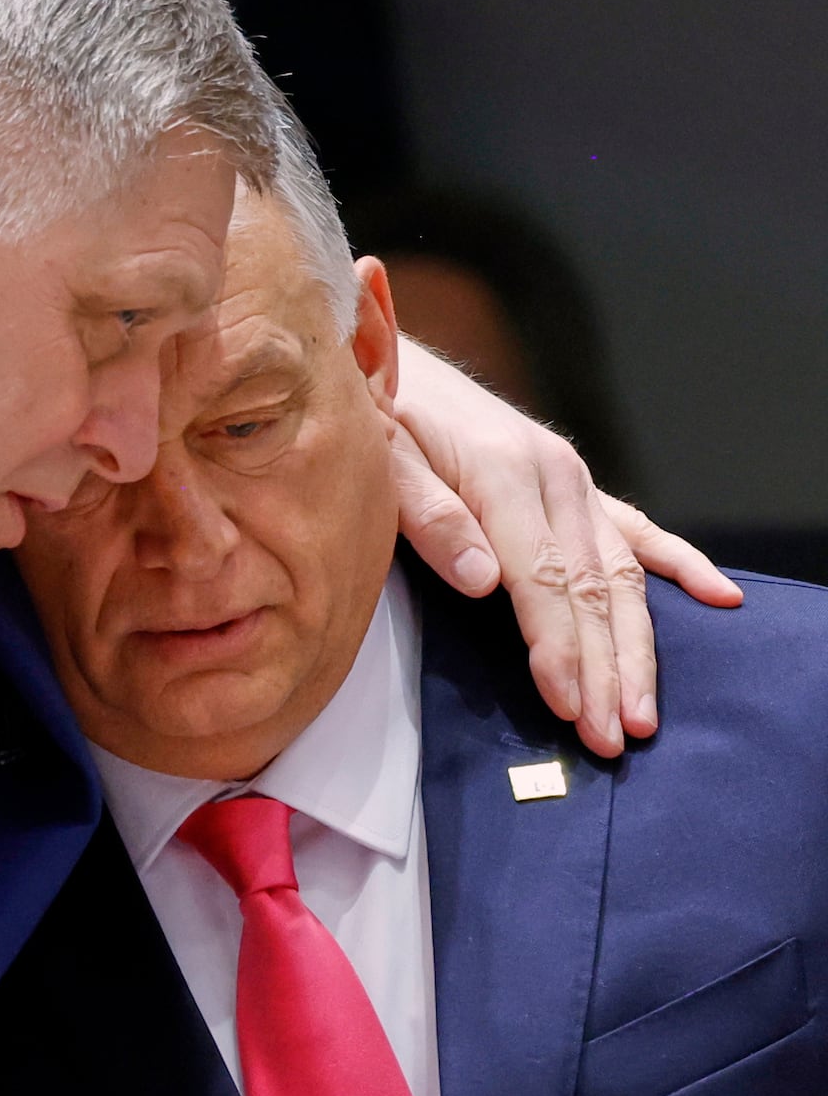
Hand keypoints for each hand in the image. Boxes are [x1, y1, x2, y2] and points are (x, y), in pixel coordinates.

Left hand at [391, 337, 742, 759]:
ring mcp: (572, 481)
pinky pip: (637, 532)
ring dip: (637, 648)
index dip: (558, 649)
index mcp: (504, 474)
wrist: (383, 359)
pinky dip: (680, 565)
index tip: (568, 704)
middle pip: (593, 589)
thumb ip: (429, 519)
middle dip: (606, 669)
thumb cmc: (376, 419)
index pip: (543, 581)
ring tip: (643, 713)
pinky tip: (718, 595)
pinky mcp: (575, 486)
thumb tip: (483, 582)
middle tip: (612, 736)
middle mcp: (554, 477)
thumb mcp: (380, 462)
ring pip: (622, 574)